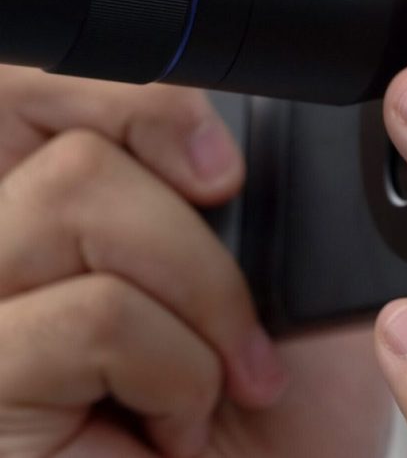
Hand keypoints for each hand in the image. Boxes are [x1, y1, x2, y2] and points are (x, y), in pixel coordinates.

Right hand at [0, 68, 389, 456]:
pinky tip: (172, 425)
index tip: (220, 174)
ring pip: (73, 196)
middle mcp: (10, 251)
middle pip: (75, 145)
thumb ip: (226, 179)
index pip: (36, 89)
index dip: (128, 102)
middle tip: (241, 330)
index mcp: (67, 211)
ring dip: (192, 297)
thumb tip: (210, 133)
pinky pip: (93, 314)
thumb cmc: (274, 401)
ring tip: (211, 380)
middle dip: (194, 238)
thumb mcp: (272, 259)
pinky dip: (172, 368)